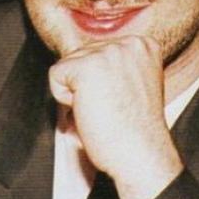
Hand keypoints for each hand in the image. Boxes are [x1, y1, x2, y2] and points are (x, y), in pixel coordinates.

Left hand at [49, 36, 182, 198]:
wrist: (141, 154)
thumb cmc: (134, 130)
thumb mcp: (132, 84)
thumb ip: (112, 67)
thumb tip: (78, 59)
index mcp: (142, 45)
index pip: (97, 51)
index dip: (99, 82)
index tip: (120, 101)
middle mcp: (128, 43)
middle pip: (80, 55)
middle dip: (85, 86)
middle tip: (108, 109)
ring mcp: (108, 52)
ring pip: (67, 65)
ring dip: (76, 93)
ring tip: (100, 111)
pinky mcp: (87, 66)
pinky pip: (55, 75)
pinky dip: (63, 99)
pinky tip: (87, 111)